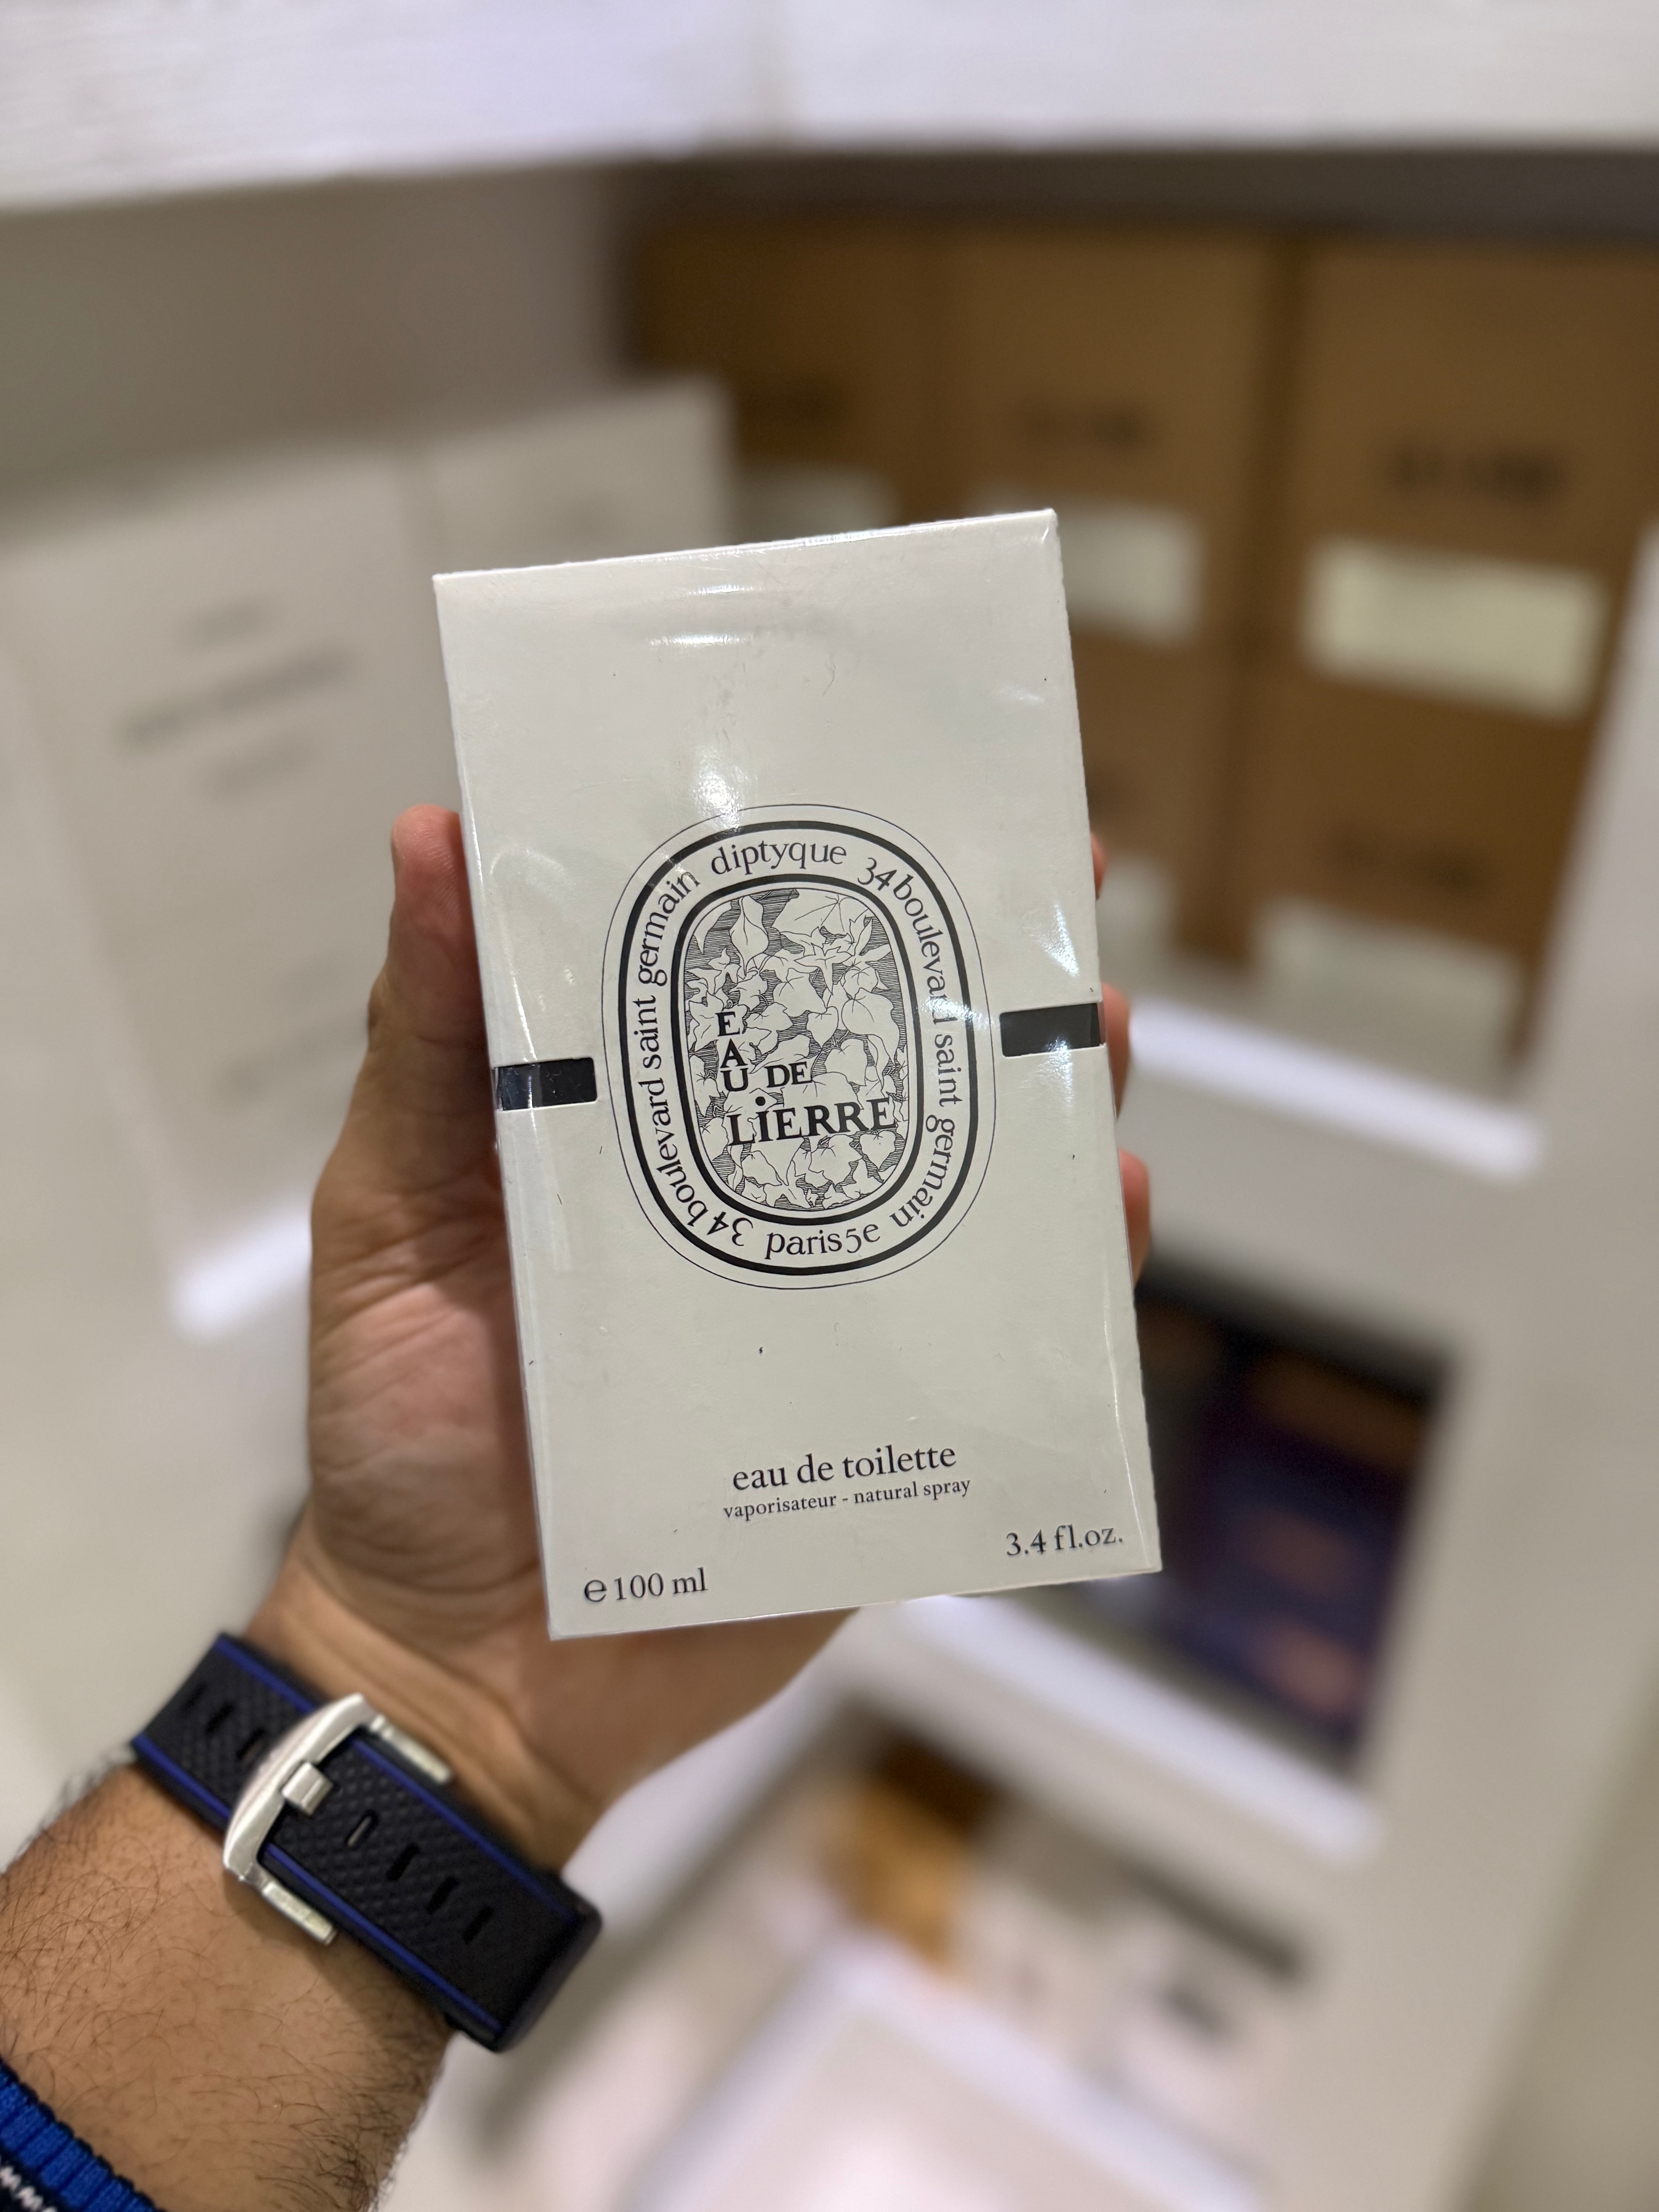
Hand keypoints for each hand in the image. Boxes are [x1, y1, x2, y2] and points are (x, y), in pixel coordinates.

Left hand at [252, 809, 1149, 1867]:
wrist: (463, 1665)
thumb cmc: (403, 1430)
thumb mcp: (386, 1210)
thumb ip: (423, 1041)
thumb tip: (433, 832)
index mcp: (646, 1132)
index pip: (751, 978)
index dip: (828, 880)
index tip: (901, 785)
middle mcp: (755, 1203)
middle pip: (891, 1065)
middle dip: (984, 975)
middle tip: (1058, 895)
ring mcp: (832, 1313)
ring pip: (971, 1185)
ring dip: (1048, 1103)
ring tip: (1099, 1033)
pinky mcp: (886, 1429)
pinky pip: (1000, 1344)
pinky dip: (1064, 1280)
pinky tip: (1104, 1210)